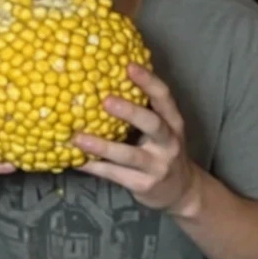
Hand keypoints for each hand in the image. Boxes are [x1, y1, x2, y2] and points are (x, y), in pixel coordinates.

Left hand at [73, 63, 200, 213]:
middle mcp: (169, 143)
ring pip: (129, 155)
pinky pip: (115, 175)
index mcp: (173, 123)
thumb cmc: (162, 151)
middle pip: (153, 124)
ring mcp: (157, 166)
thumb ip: (143, 110)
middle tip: (105, 100)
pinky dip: (94, 167)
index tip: (129, 66)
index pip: (164, 98)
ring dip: (102, 146)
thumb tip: (105, 83)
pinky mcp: (143, 185)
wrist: (181, 191)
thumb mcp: (162, 130)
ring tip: (77, 137)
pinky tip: (75, 160)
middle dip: (130, 112)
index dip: (149, 81)